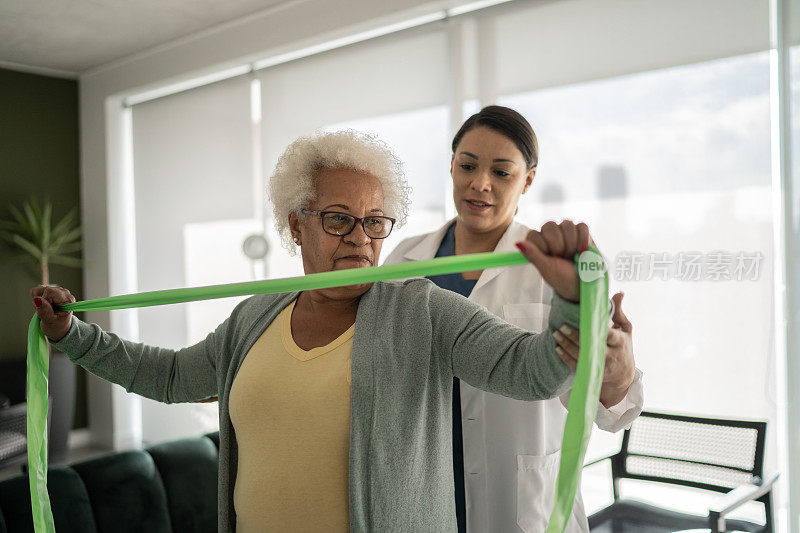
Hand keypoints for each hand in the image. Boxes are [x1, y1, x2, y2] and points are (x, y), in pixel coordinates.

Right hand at [30, 285, 75, 341]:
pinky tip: (44, 305)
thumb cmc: (57, 326)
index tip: (47, 310)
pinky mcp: (52, 291)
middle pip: (44, 289)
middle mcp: (65, 293)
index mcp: (68, 299)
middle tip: (46, 311)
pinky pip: (38, 291)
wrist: (59, 328)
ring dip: (39, 300)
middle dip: (41, 300)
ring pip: (40, 289)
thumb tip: (37, 299)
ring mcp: (59, 291)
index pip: (50, 291)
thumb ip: (44, 311)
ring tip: (46, 309)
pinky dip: (38, 298)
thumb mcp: (49, 322)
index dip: (44, 300)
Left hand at [516, 220, 591, 302]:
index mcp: (537, 244)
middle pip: (549, 225)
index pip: (533, 234)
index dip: (543, 247)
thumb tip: (517, 243)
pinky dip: (583, 239)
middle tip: (562, 258)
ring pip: (566, 224)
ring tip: (572, 256)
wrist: (586, 285)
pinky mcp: (582, 232)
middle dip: (558, 245)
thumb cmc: (563, 279)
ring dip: (571, 243)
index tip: (550, 259)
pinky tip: (582, 250)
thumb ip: (533, 255)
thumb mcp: (547, 269)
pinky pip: (581, 226)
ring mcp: (566, 232)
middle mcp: (550, 235)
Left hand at [552, 292, 634, 407]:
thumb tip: (619, 293)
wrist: (623, 374)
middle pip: (591, 346)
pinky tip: (557, 348)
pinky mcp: (591, 373)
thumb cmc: (623, 346)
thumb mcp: (625, 329)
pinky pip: (576, 366)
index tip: (582, 318)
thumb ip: (619, 312)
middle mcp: (610, 355)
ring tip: (556, 334)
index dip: (595, 327)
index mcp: (619, 342)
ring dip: (566, 345)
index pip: (608, 334)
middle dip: (575, 336)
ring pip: (581, 356)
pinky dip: (565, 357)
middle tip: (562, 326)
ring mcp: (600, 366)